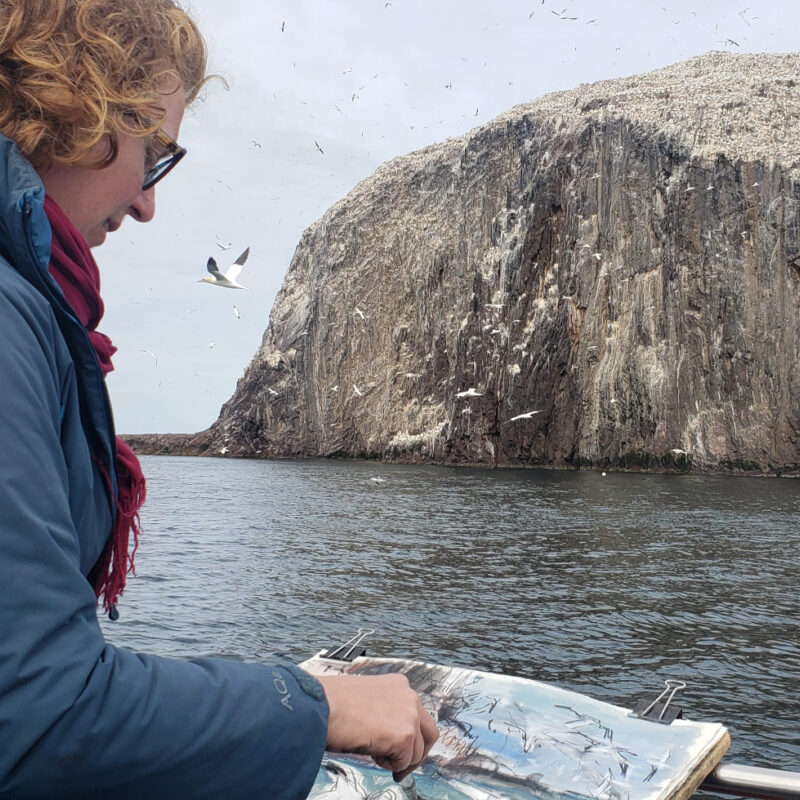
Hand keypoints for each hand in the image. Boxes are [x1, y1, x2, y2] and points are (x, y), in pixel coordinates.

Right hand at [318, 673, 438, 780]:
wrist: (321, 705)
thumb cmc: (332, 702)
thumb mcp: (366, 698)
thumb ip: (385, 710)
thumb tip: (389, 732)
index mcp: (399, 685)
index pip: (418, 715)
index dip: (411, 736)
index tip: (402, 748)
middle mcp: (409, 696)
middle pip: (430, 733)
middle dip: (418, 753)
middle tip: (402, 767)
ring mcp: (409, 715)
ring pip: (416, 752)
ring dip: (397, 760)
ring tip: (374, 753)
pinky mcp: (405, 735)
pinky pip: (403, 763)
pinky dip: (389, 765)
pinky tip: (371, 751)